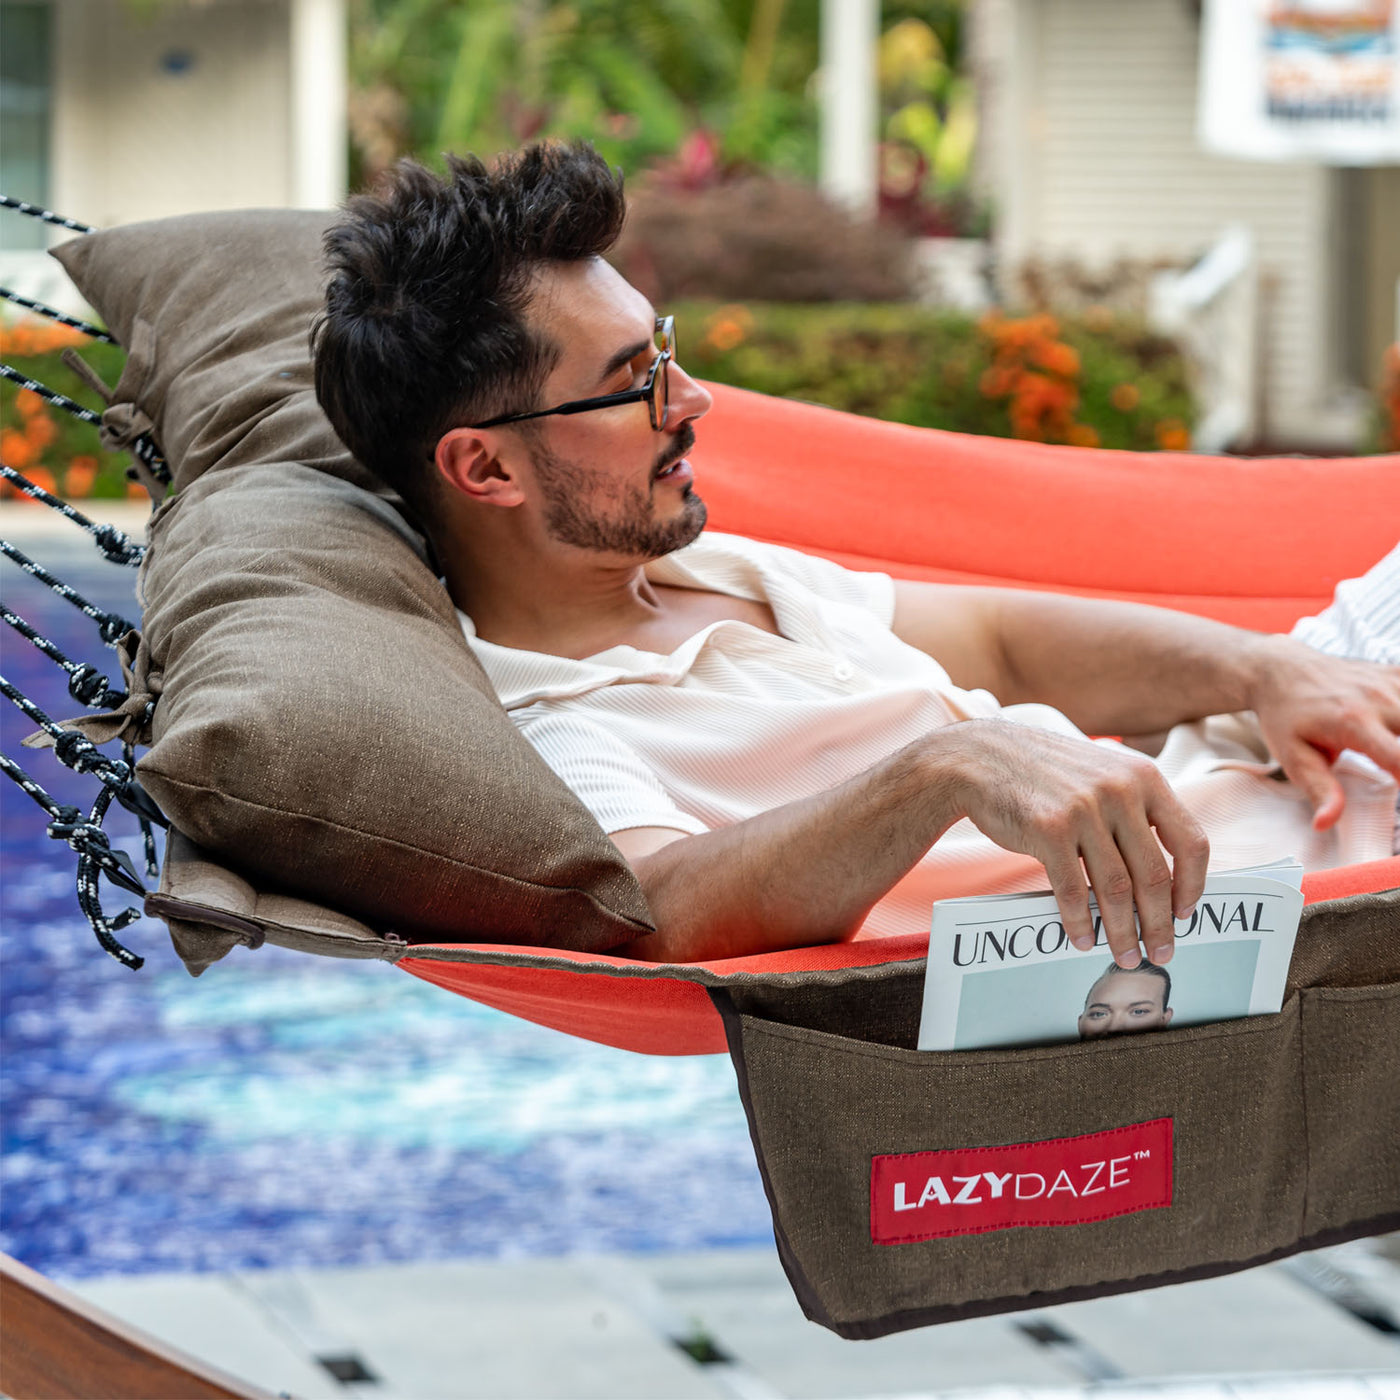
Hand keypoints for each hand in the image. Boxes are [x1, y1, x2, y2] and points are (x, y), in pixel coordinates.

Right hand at [941, 720, 1209, 967]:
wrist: (981, 756)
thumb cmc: (1043, 771)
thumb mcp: (1103, 771)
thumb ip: (1134, 806)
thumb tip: (1161, 868)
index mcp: (1144, 777)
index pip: (1191, 841)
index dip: (1193, 885)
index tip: (1186, 913)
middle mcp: (1120, 792)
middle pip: (1155, 875)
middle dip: (1160, 923)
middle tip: (1161, 952)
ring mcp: (1085, 811)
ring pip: (1117, 889)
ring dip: (1123, 932)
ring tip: (1125, 955)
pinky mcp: (1050, 830)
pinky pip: (1074, 890)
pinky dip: (1081, 922)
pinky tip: (1083, 938)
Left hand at [1246, 637, 1399, 829]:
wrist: (1279, 671)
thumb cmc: (1285, 716)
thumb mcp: (1292, 756)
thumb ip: (1318, 788)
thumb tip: (1326, 823)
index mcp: (1354, 723)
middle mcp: (1378, 700)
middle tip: (1391, 770)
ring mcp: (1388, 683)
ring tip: (1392, 754)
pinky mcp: (1394, 674)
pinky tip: (1397, 727)